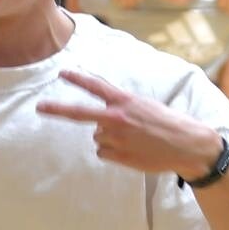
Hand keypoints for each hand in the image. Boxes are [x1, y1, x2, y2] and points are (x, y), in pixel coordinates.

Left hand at [36, 70, 223, 178]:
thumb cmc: (171, 125)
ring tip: (134, 140)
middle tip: (40, 107)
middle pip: (80, 113)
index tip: (63, 73)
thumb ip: (123, 109)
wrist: (188, 146)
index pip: (96, 86)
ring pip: (98, 137)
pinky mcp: (118, 155)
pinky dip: (114, 153)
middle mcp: (117, 118)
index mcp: (126, 101)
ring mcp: (116, 137)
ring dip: (109, 139)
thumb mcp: (147, 106)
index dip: (78, 78)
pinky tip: (132, 151)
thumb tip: (100, 123)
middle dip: (57, 109)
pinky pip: (103, 153)